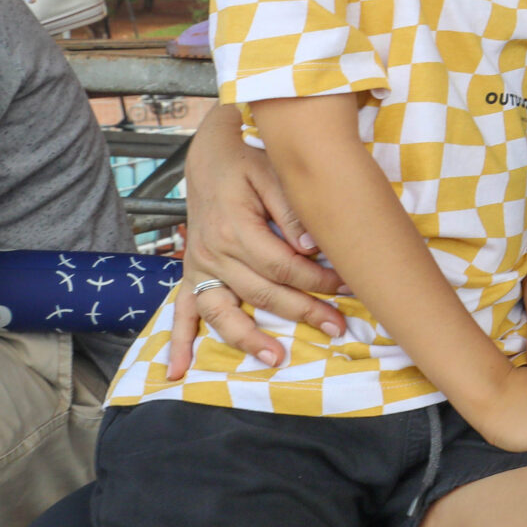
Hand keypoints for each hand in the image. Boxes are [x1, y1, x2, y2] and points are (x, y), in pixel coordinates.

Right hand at [168, 130, 345, 374]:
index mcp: (235, 229)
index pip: (283, 267)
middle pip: (262, 293)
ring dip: (248, 339)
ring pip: (223, 312)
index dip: (318, 280)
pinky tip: (178, 370)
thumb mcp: (273, 173)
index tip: (348, 286)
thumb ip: (291, 211)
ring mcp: (199, 266)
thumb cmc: (247, 163)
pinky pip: (182, 311)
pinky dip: (179, 342)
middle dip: (303, 312)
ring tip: (276, 359)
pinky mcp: (191, 273)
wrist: (209, 156)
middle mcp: (213, 253)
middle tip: (337, 327)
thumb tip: (313, 246)